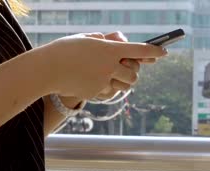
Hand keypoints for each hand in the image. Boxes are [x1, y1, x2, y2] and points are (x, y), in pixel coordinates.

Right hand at [37, 32, 166, 99]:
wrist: (46, 69)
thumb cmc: (63, 50)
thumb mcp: (84, 39)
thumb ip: (102, 41)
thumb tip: (112, 44)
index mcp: (109, 50)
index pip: (139, 50)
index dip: (154, 51)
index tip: (163, 52)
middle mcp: (109, 66)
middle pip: (134, 73)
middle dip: (134, 71)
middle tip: (128, 68)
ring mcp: (102, 81)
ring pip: (124, 86)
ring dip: (123, 81)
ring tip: (113, 76)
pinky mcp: (94, 93)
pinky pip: (106, 91)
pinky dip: (103, 86)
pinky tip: (91, 81)